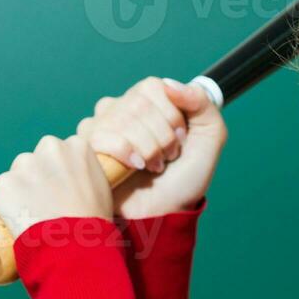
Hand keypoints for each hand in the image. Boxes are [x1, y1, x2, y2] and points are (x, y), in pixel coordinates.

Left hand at [0, 134, 112, 241]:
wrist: (77, 250)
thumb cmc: (95, 227)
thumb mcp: (104, 192)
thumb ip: (89, 177)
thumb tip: (79, 182)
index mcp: (76, 147)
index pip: (54, 155)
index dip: (52, 176)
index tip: (55, 196)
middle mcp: (49, 149)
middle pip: (30, 164)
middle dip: (31, 184)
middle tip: (41, 211)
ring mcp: (24, 168)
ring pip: (10, 181)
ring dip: (13, 198)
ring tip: (26, 223)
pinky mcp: (3, 188)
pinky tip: (6, 227)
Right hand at [74, 76, 227, 219]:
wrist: (166, 213)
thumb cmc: (185, 178)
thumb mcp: (210, 136)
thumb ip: (201, 102)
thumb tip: (169, 84)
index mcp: (146, 101)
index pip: (153, 87)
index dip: (172, 115)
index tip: (181, 139)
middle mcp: (120, 109)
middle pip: (139, 104)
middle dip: (163, 137)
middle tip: (167, 158)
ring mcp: (100, 127)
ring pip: (122, 120)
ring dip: (148, 149)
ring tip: (152, 166)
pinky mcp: (88, 149)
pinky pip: (103, 136)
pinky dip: (127, 153)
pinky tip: (134, 168)